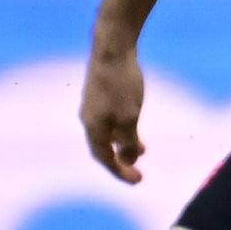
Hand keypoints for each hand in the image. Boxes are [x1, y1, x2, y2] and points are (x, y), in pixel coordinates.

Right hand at [81, 45, 145, 183]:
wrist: (112, 48)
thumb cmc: (122, 84)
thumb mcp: (129, 118)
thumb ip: (127, 142)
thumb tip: (125, 161)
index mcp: (93, 127)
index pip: (104, 158)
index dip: (119, 172)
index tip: (138, 181)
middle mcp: (88, 117)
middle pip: (103, 147)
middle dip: (120, 160)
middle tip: (138, 171)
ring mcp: (92, 104)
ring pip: (107, 132)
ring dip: (122, 143)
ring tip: (142, 149)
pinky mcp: (99, 91)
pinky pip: (109, 118)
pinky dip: (121, 127)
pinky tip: (133, 122)